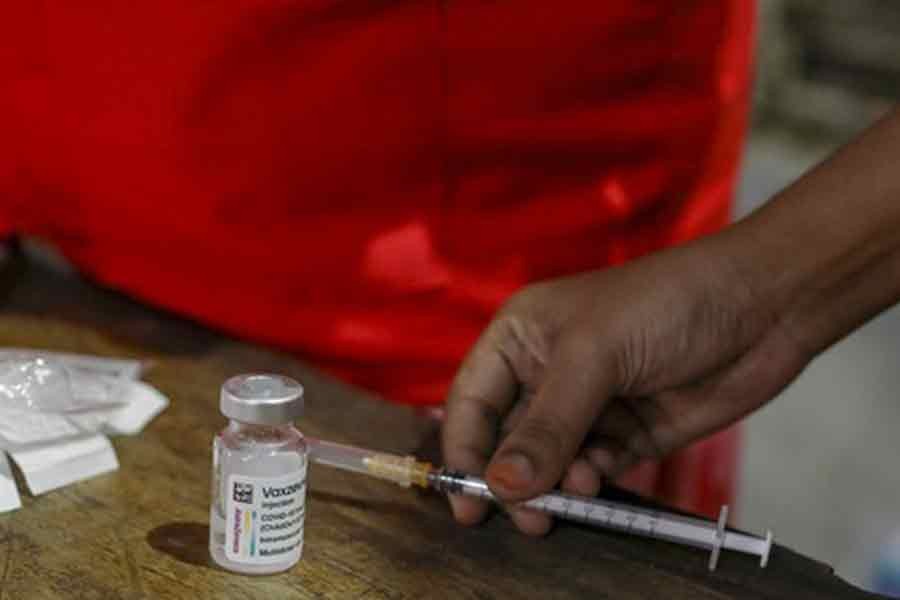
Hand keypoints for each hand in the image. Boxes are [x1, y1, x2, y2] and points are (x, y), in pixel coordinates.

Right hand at [441, 236, 808, 534]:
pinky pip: (592, 468)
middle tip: (527, 514)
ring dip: (556, 482)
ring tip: (574, 492)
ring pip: (549, 462)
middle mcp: (546, 372)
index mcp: (520, 337)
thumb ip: (546, 426)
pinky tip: (601, 474)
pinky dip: (591, 479)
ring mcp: (589, 405)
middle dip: (512, 478)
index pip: (471, 401)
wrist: (763, 306)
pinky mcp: (628, 433)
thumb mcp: (594, 357)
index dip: (464, 451)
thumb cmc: (665, 304)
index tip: (465, 503)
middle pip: (507, 440)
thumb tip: (500, 486)